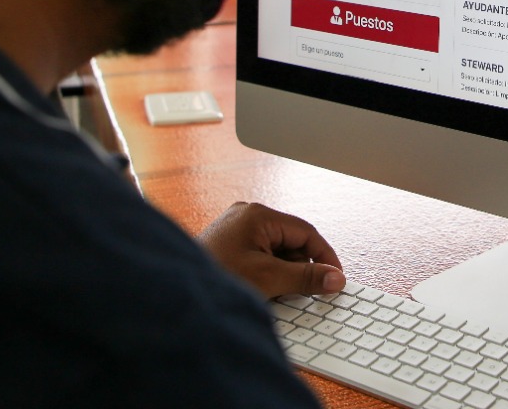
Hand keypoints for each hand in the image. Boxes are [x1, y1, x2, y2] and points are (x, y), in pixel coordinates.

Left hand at [198, 201, 345, 298]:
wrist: (173, 292)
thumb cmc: (214, 278)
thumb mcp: (268, 279)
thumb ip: (305, 278)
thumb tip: (335, 278)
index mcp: (258, 214)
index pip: (306, 231)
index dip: (324, 257)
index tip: (335, 278)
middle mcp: (247, 216)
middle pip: (292, 241)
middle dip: (299, 268)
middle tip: (302, 292)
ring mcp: (236, 229)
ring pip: (276, 250)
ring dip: (282, 272)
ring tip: (273, 292)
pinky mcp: (229, 244)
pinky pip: (260, 254)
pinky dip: (267, 272)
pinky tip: (260, 289)